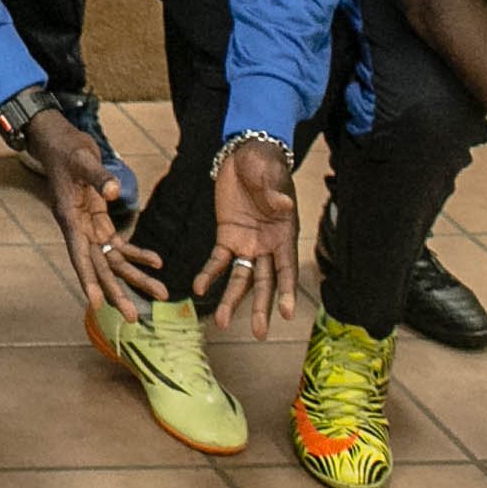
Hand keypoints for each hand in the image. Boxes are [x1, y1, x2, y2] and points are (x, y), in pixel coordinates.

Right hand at [28, 106, 163, 316]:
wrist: (59, 141)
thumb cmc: (67, 149)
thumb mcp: (83, 158)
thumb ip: (100, 177)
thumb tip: (116, 192)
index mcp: (69, 217)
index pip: (79, 254)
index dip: (88, 280)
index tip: (96, 304)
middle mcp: (78, 228)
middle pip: (98, 266)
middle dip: (116, 291)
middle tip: (133, 317)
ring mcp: (88, 227)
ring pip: (111, 261)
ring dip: (134, 277)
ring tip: (160, 293)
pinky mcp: (98, 221)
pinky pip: (118, 245)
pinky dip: (136, 254)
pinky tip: (156, 262)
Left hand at [196, 139, 301, 336]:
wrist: (245, 153)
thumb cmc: (264, 164)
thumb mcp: (268, 175)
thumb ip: (273, 193)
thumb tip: (283, 206)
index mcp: (284, 235)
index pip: (286, 269)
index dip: (287, 291)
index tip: (287, 314)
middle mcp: (268, 246)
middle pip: (265, 282)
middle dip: (262, 308)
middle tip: (260, 334)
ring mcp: (247, 243)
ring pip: (241, 278)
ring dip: (232, 300)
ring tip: (223, 324)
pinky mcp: (226, 236)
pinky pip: (217, 260)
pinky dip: (209, 273)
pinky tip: (198, 288)